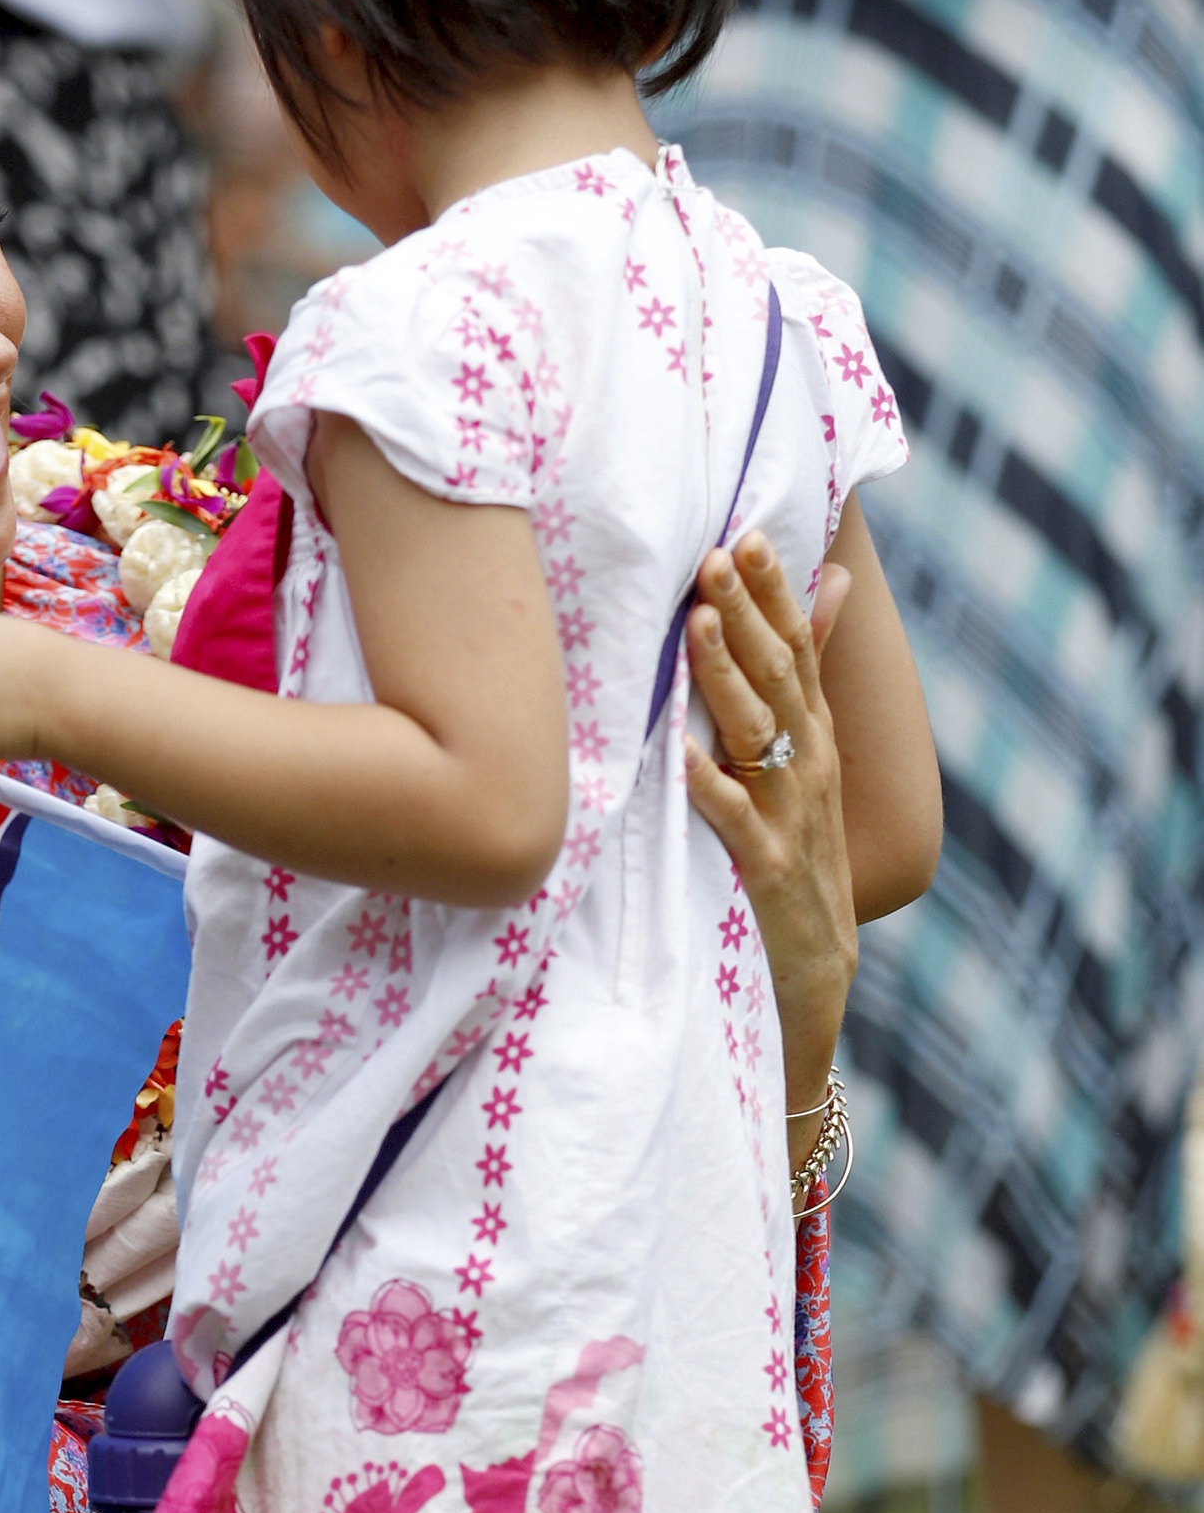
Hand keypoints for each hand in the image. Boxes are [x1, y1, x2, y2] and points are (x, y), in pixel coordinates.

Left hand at [683, 528, 856, 1126]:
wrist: (815, 980)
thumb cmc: (798, 861)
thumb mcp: (807, 767)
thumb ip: (807, 679)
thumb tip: (830, 585)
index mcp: (813, 742)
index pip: (799, 652)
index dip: (775, 593)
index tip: (747, 533)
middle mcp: (810, 771)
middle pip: (781, 678)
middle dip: (749, 615)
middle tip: (715, 555)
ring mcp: (794, 821)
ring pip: (761, 736)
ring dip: (730, 679)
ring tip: (697, 624)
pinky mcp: (769, 876)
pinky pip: (735, 825)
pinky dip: (711, 789)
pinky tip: (682, 756)